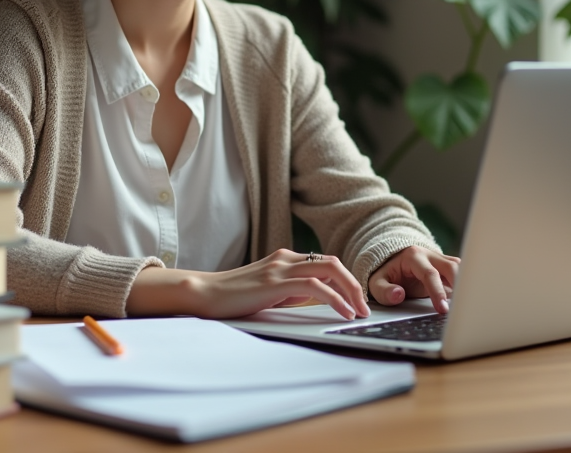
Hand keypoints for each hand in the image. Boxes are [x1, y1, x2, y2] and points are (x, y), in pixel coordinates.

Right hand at [126, 249, 370, 320]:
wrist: (204, 295)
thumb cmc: (234, 298)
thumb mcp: (269, 292)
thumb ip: (292, 291)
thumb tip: (318, 299)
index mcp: (284, 259)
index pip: (325, 264)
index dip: (346, 281)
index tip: (356, 301)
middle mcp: (285, 258)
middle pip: (333, 263)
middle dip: (355, 285)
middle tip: (365, 307)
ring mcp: (280, 268)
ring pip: (329, 270)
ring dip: (351, 291)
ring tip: (359, 312)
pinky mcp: (275, 282)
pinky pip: (315, 286)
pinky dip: (335, 299)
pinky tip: (343, 312)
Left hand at [368, 246, 459, 314]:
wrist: (392, 262)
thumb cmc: (387, 274)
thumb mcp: (376, 283)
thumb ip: (384, 291)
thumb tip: (398, 295)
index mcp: (413, 256)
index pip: (429, 274)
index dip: (437, 292)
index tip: (443, 309)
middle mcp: (430, 255)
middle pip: (452, 267)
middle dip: (459, 285)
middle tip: (461, 307)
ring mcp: (441, 260)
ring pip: (461, 267)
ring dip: (466, 284)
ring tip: (468, 303)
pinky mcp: (448, 268)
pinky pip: (462, 273)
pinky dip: (466, 284)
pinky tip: (468, 299)